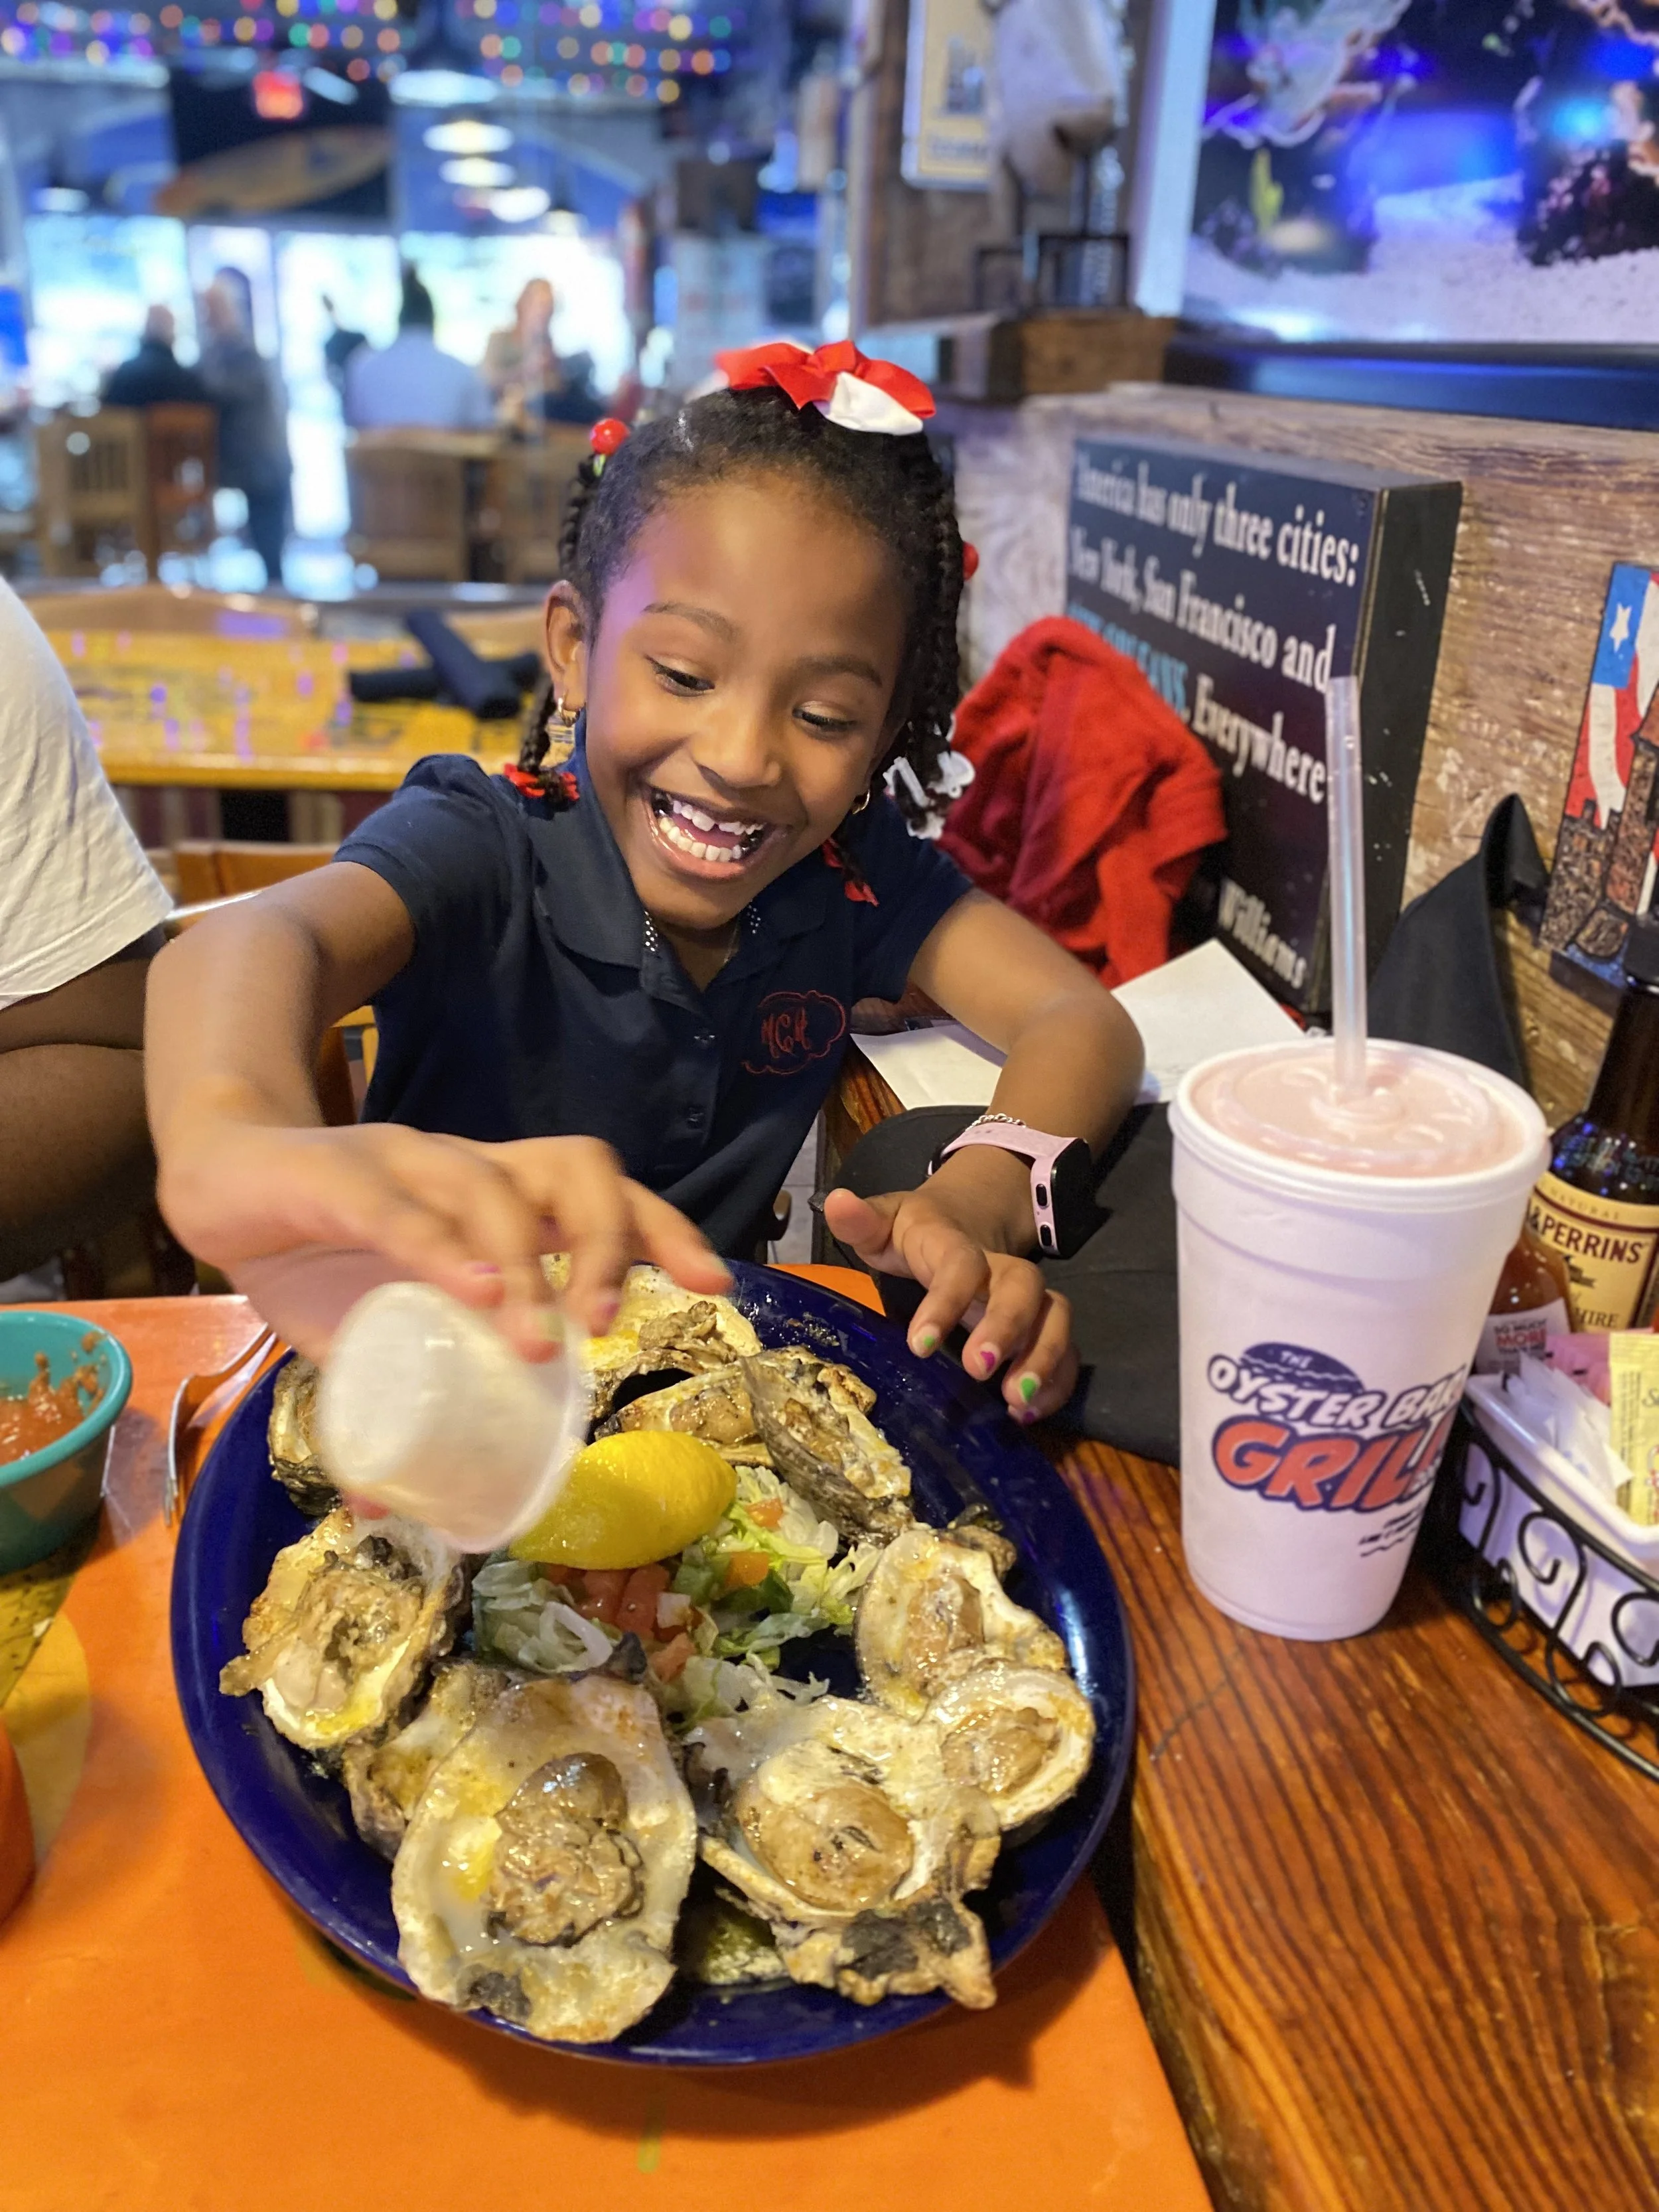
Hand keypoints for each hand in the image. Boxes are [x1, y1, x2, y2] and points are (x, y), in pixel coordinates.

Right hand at [159, 1120, 729, 1362]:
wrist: (212, 1179)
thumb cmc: (310, 1249)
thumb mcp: (363, 1333)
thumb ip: (385, 1403)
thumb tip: (391, 1511)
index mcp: (494, 1198)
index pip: (602, 1192)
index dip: (662, 1229)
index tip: (712, 1283)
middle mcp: (467, 1168)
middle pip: (574, 1169)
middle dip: (609, 1241)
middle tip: (604, 1325)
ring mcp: (404, 1163)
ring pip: (493, 1183)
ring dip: (527, 1260)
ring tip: (538, 1337)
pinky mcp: (332, 1174)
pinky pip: (398, 1204)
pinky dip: (439, 1247)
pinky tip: (466, 1293)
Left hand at [821, 1183, 1075, 1421]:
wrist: (965, 1216)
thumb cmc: (916, 1232)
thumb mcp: (885, 1222)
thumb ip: (862, 1221)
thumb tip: (834, 1201)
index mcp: (956, 1244)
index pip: (960, 1264)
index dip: (945, 1301)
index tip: (920, 1344)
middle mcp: (999, 1269)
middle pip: (1023, 1285)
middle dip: (1007, 1327)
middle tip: (977, 1371)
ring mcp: (1026, 1296)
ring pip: (1055, 1315)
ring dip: (1043, 1358)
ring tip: (1016, 1403)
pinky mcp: (1039, 1323)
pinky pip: (1064, 1347)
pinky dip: (1056, 1381)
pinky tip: (1028, 1414)